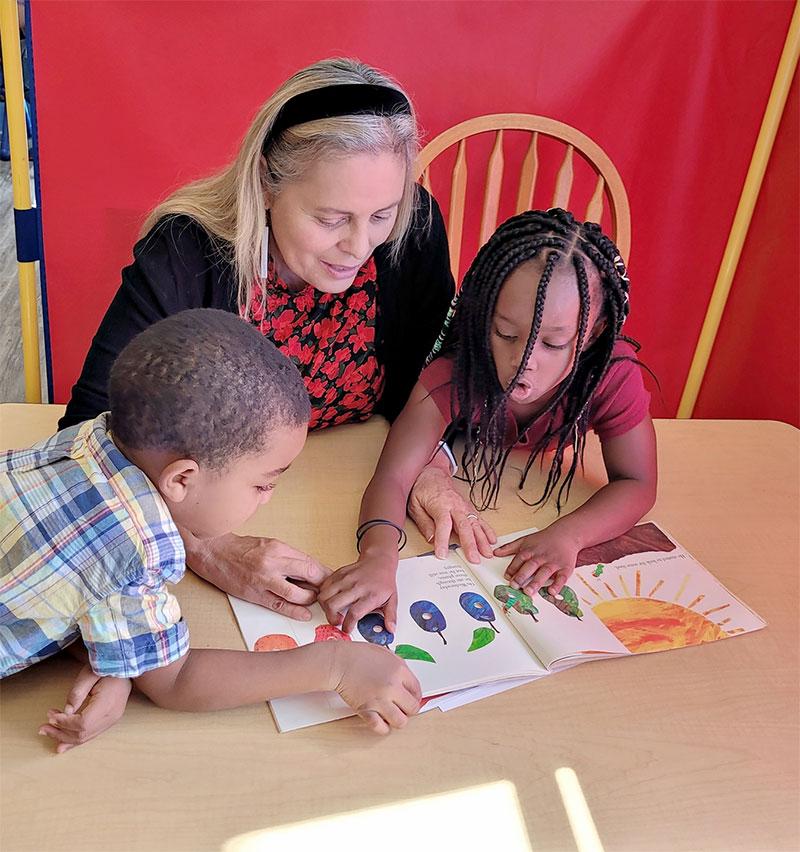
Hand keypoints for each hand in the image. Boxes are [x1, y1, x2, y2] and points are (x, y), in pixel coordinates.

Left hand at [38, 664, 131, 752]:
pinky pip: (91, 734)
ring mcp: (112, 719)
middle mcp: (112, 716)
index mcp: (108, 703)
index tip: (51, 715)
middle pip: (83, 733)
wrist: (125, 666)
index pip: (82, 723)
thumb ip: (77, 693)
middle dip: (60, 733)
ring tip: (48, 732)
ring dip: (65, 737)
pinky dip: (76, 740)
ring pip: (86, 737)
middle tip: (43, 728)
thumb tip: (65, 712)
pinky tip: (63, 744)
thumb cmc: (107, 666)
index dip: (64, 723)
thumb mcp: (89, 674)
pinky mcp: (110, 720)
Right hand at [187, 533, 330, 620]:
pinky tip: (305, 614)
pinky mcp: (254, 594)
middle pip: (308, 575)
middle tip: (329, 592)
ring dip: (310, 599)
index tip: (333, 579)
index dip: (324, 573)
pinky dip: (294, 611)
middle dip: (322, 586)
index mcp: (279, 548)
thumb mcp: (269, 544)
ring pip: (296, 594)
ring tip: (315, 600)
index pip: (310, 562)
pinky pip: (279, 605)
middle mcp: (273, 563)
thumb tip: (310, 570)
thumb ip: (289, 557)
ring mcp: (264, 580)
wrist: (213, 552)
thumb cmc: (242, 548)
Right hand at [318, 555, 397, 633]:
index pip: (354, 613)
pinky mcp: (339, 573)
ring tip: (333, 610)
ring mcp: (346, 579)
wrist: (379, 561)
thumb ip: (391, 616)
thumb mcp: (392, 599)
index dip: (347, 625)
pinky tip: (331, 599)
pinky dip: (323, 594)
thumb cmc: (384, 581)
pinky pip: (324, 586)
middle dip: (331, 618)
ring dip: (325, 606)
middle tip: (337, 621)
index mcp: (370, 595)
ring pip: (324, 595)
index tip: (346, 629)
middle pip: (333, 605)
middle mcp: (356, 587)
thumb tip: (390, 630)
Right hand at [330, 642, 420, 733]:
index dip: (415, 696)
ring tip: (393, 714)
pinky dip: (383, 727)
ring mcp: (380, 700)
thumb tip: (408, 682)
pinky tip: (381, 720)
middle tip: (403, 707)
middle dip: (409, 709)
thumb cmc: (358, 655)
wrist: (339, 662)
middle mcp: (392, 686)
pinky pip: (381, 727)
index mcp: (399, 670)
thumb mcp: (385, 654)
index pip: (417, 690)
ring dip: (398, 720)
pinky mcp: (366, 710)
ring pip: (400, 722)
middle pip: (412, 708)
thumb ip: (400, 667)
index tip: (411, 699)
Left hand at [407, 465, 496, 562]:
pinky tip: (492, 540)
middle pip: (464, 526)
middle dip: (470, 544)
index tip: (442, 555)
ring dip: (482, 540)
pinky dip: (487, 530)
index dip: (443, 541)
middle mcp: (455, 506)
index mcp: (440, 505)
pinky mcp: (469, 508)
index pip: (443, 525)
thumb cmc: (423, 489)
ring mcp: (464, 507)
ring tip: (488, 554)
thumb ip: (423, 523)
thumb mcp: (415, 505)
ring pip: (476, 524)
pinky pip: (480, 519)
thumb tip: (430, 539)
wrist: (432, 474)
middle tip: (474, 559)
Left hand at [494, 526, 579, 595]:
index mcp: (530, 550)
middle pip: (530, 566)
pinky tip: (552, 592)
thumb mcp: (525, 540)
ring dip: (536, 582)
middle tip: (515, 586)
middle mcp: (541, 557)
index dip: (512, 568)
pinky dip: (557, 585)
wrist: (566, 534)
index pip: (519, 559)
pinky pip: (562, 578)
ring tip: (528, 591)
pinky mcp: (565, 568)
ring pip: (544, 573)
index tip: (507, 577)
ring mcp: (553, 563)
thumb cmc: (544, 539)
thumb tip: (495, 553)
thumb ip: (510, 547)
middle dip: (522, 576)